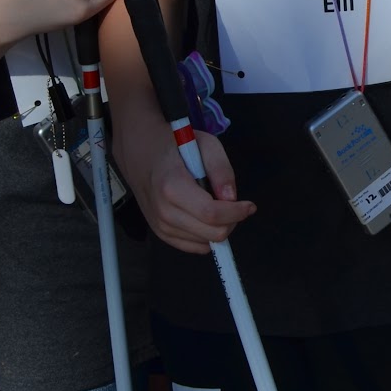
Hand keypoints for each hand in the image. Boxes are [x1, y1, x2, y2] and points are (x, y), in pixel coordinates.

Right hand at [119, 124, 254, 254]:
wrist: (141, 152)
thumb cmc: (174, 144)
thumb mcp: (205, 143)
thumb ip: (221, 169)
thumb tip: (232, 198)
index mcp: (173, 186)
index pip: (211, 213)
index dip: (236, 213)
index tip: (250, 206)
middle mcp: (163, 211)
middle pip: (210, 233)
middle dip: (231, 221)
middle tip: (236, 205)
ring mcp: (159, 225)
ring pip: (203, 243)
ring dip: (219, 228)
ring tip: (218, 206)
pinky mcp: (160, 233)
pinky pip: (192, 247)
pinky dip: (206, 236)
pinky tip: (208, 218)